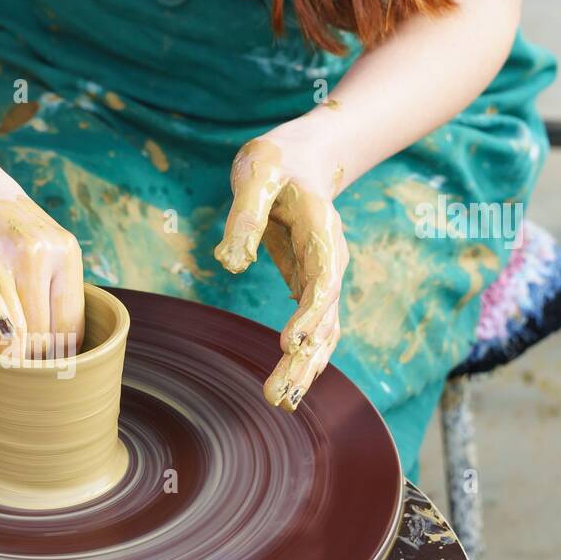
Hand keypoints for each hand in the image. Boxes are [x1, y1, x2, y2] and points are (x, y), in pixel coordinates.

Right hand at [0, 179, 84, 360]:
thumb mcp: (39, 240)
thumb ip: (51, 281)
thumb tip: (59, 337)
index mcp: (65, 251)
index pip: (72, 323)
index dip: (62, 355)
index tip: (49, 372)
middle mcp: (42, 253)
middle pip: (47, 332)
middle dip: (36, 361)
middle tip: (24, 378)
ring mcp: (7, 257)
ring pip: (22, 328)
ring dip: (15, 357)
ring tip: (8, 373)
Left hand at [213, 134, 348, 410]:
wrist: (301, 159)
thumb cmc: (275, 162)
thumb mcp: (255, 174)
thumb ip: (244, 215)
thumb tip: (231, 263)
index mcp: (321, 228)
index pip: (323, 278)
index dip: (310, 313)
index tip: (289, 343)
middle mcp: (329, 257)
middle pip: (325, 316)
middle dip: (304, 357)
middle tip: (277, 394)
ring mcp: (323, 275)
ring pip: (323, 329)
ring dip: (305, 367)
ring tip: (281, 400)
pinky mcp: (309, 285)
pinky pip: (313, 327)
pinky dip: (303, 356)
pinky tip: (288, 386)